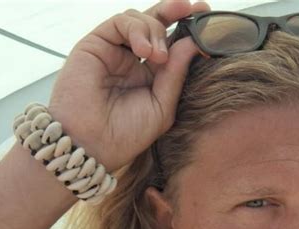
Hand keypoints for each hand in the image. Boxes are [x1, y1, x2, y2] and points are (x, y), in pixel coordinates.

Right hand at [47, 0, 210, 172]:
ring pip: (139, 20)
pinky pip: (120, 22)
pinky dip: (136, 29)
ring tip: (157, 56)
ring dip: (155, 30)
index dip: (187, 31)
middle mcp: (133, 61)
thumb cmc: (125, 134)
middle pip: (155, 25)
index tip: (206, 18)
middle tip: (193, 8)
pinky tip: (143, 50)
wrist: (92, 144)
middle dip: (175, 12)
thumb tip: (193, 43)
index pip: (171, 47)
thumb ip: (176, 75)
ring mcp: (114, 52)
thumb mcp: (162, 107)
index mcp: (150, 78)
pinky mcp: (96, 44)